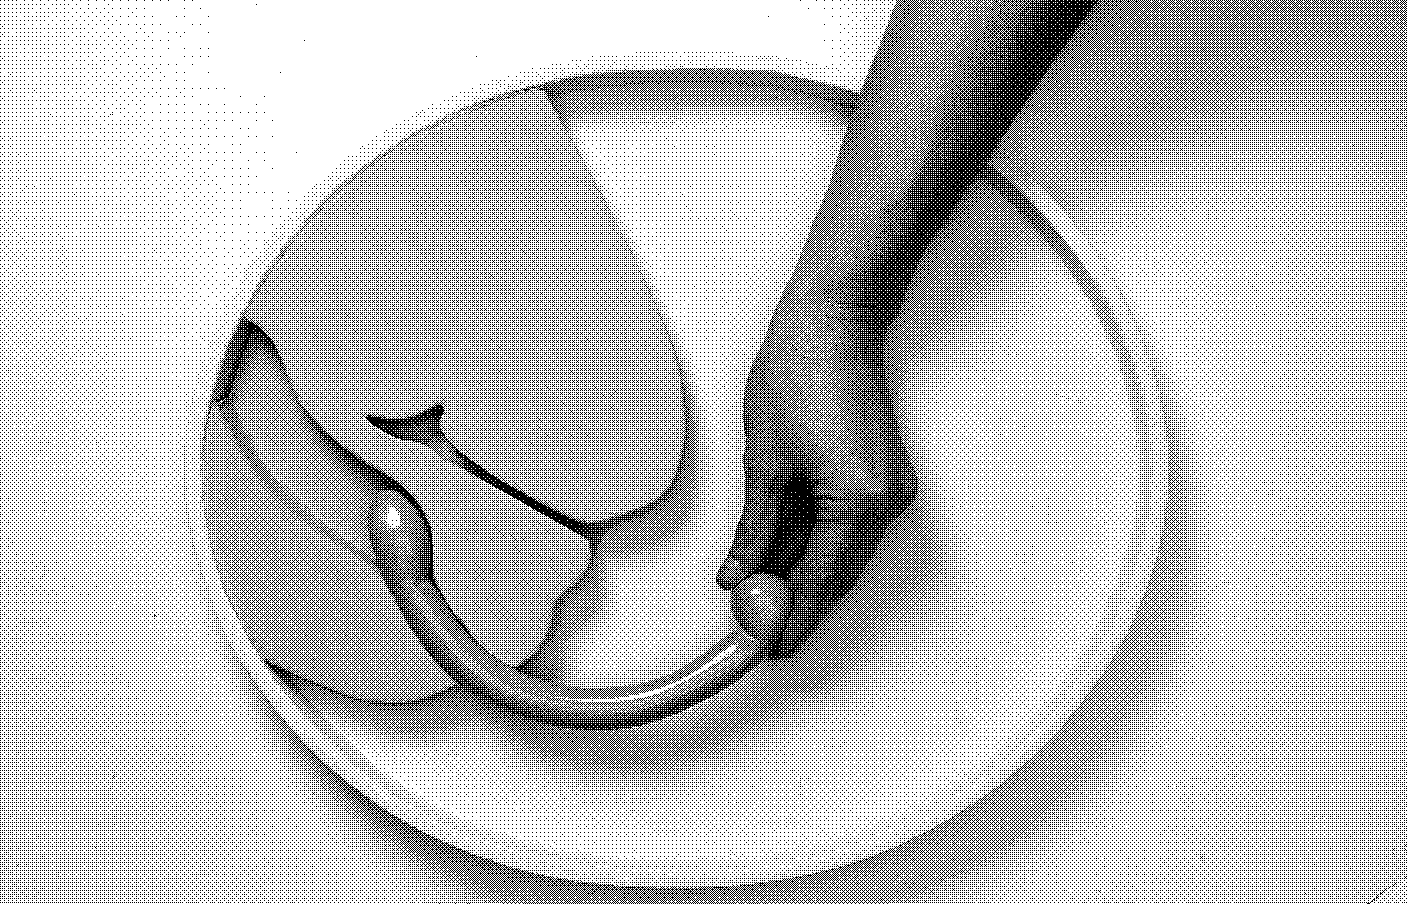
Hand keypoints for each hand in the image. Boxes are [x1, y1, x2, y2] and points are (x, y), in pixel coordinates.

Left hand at [717, 307, 916, 656]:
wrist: (833, 323)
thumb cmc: (799, 374)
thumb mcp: (763, 462)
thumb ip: (756, 529)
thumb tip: (739, 575)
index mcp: (857, 501)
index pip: (822, 580)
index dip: (794, 619)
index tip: (769, 648)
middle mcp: (887, 501)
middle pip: (842, 575)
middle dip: (801, 604)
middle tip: (761, 631)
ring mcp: (893, 488)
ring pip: (848, 554)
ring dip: (810, 575)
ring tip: (764, 597)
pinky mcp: (887, 475)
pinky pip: (853, 529)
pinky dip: (822, 547)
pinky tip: (788, 556)